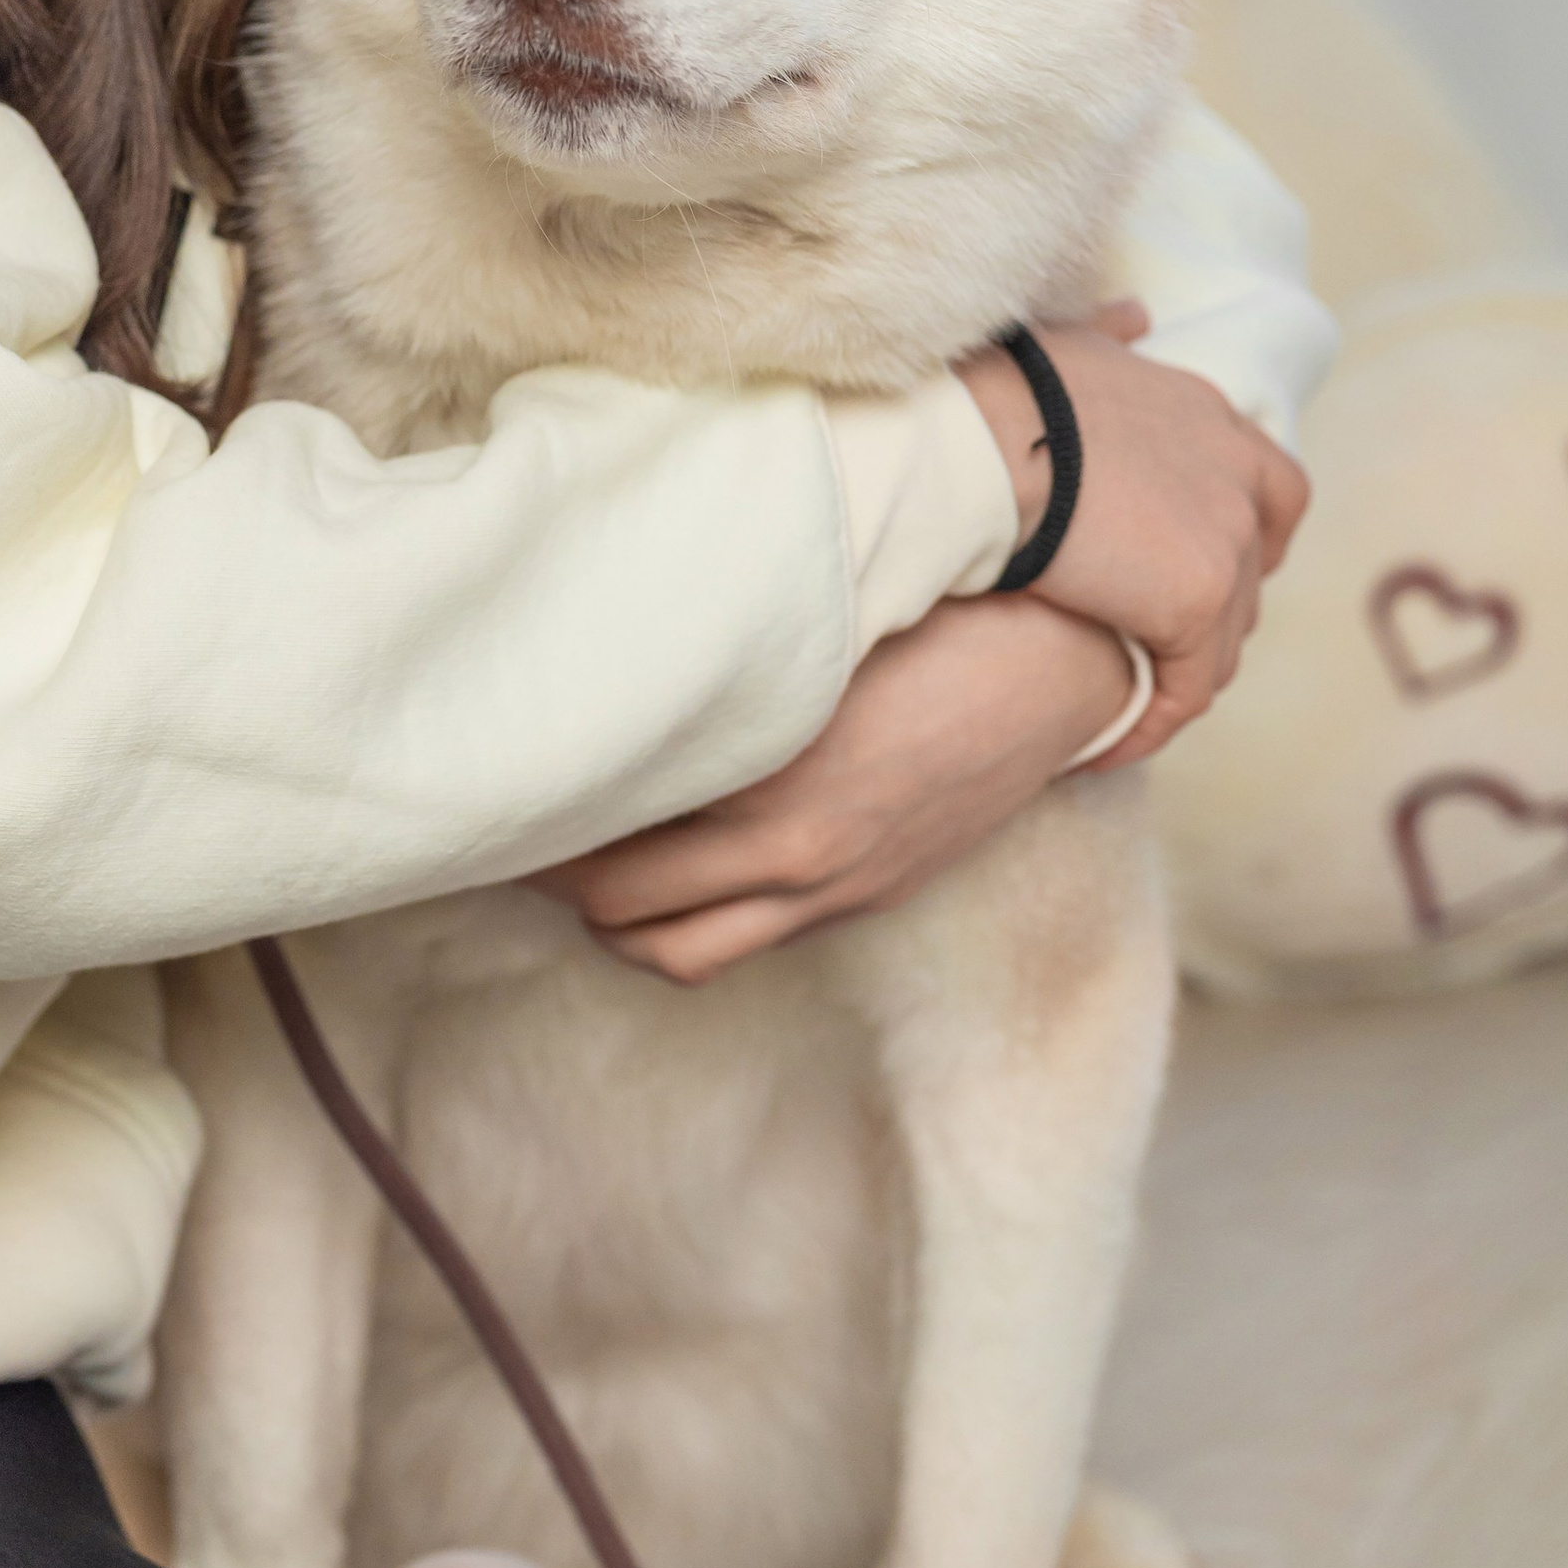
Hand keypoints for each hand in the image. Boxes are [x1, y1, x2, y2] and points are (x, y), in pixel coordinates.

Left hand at [530, 593, 1136, 983]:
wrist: (1071, 664)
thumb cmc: (937, 614)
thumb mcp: (811, 631)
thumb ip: (711, 668)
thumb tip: (601, 663)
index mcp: (772, 784)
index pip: (607, 843)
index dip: (539, 823)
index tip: (497, 788)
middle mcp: (796, 857)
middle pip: (622, 914)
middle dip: (554, 882)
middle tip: (512, 827)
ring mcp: (835, 889)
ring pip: (678, 952)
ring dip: (615, 918)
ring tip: (574, 859)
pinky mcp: (867, 895)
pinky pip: (747, 937)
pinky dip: (686, 918)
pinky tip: (666, 862)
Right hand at [957, 309, 1307, 740]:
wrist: (987, 435)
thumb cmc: (1005, 388)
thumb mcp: (1072, 344)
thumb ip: (1113, 336)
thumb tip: (1137, 315)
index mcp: (1209, 416)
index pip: (1268, 485)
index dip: (1243, 529)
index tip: (1196, 559)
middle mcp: (1237, 474)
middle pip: (1256, 564)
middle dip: (1220, 606)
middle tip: (1161, 641)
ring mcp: (1226, 539)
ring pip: (1224, 634)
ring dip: (1179, 671)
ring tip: (1124, 703)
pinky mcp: (1198, 600)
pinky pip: (1186, 686)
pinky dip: (1153, 721)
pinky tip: (1105, 745)